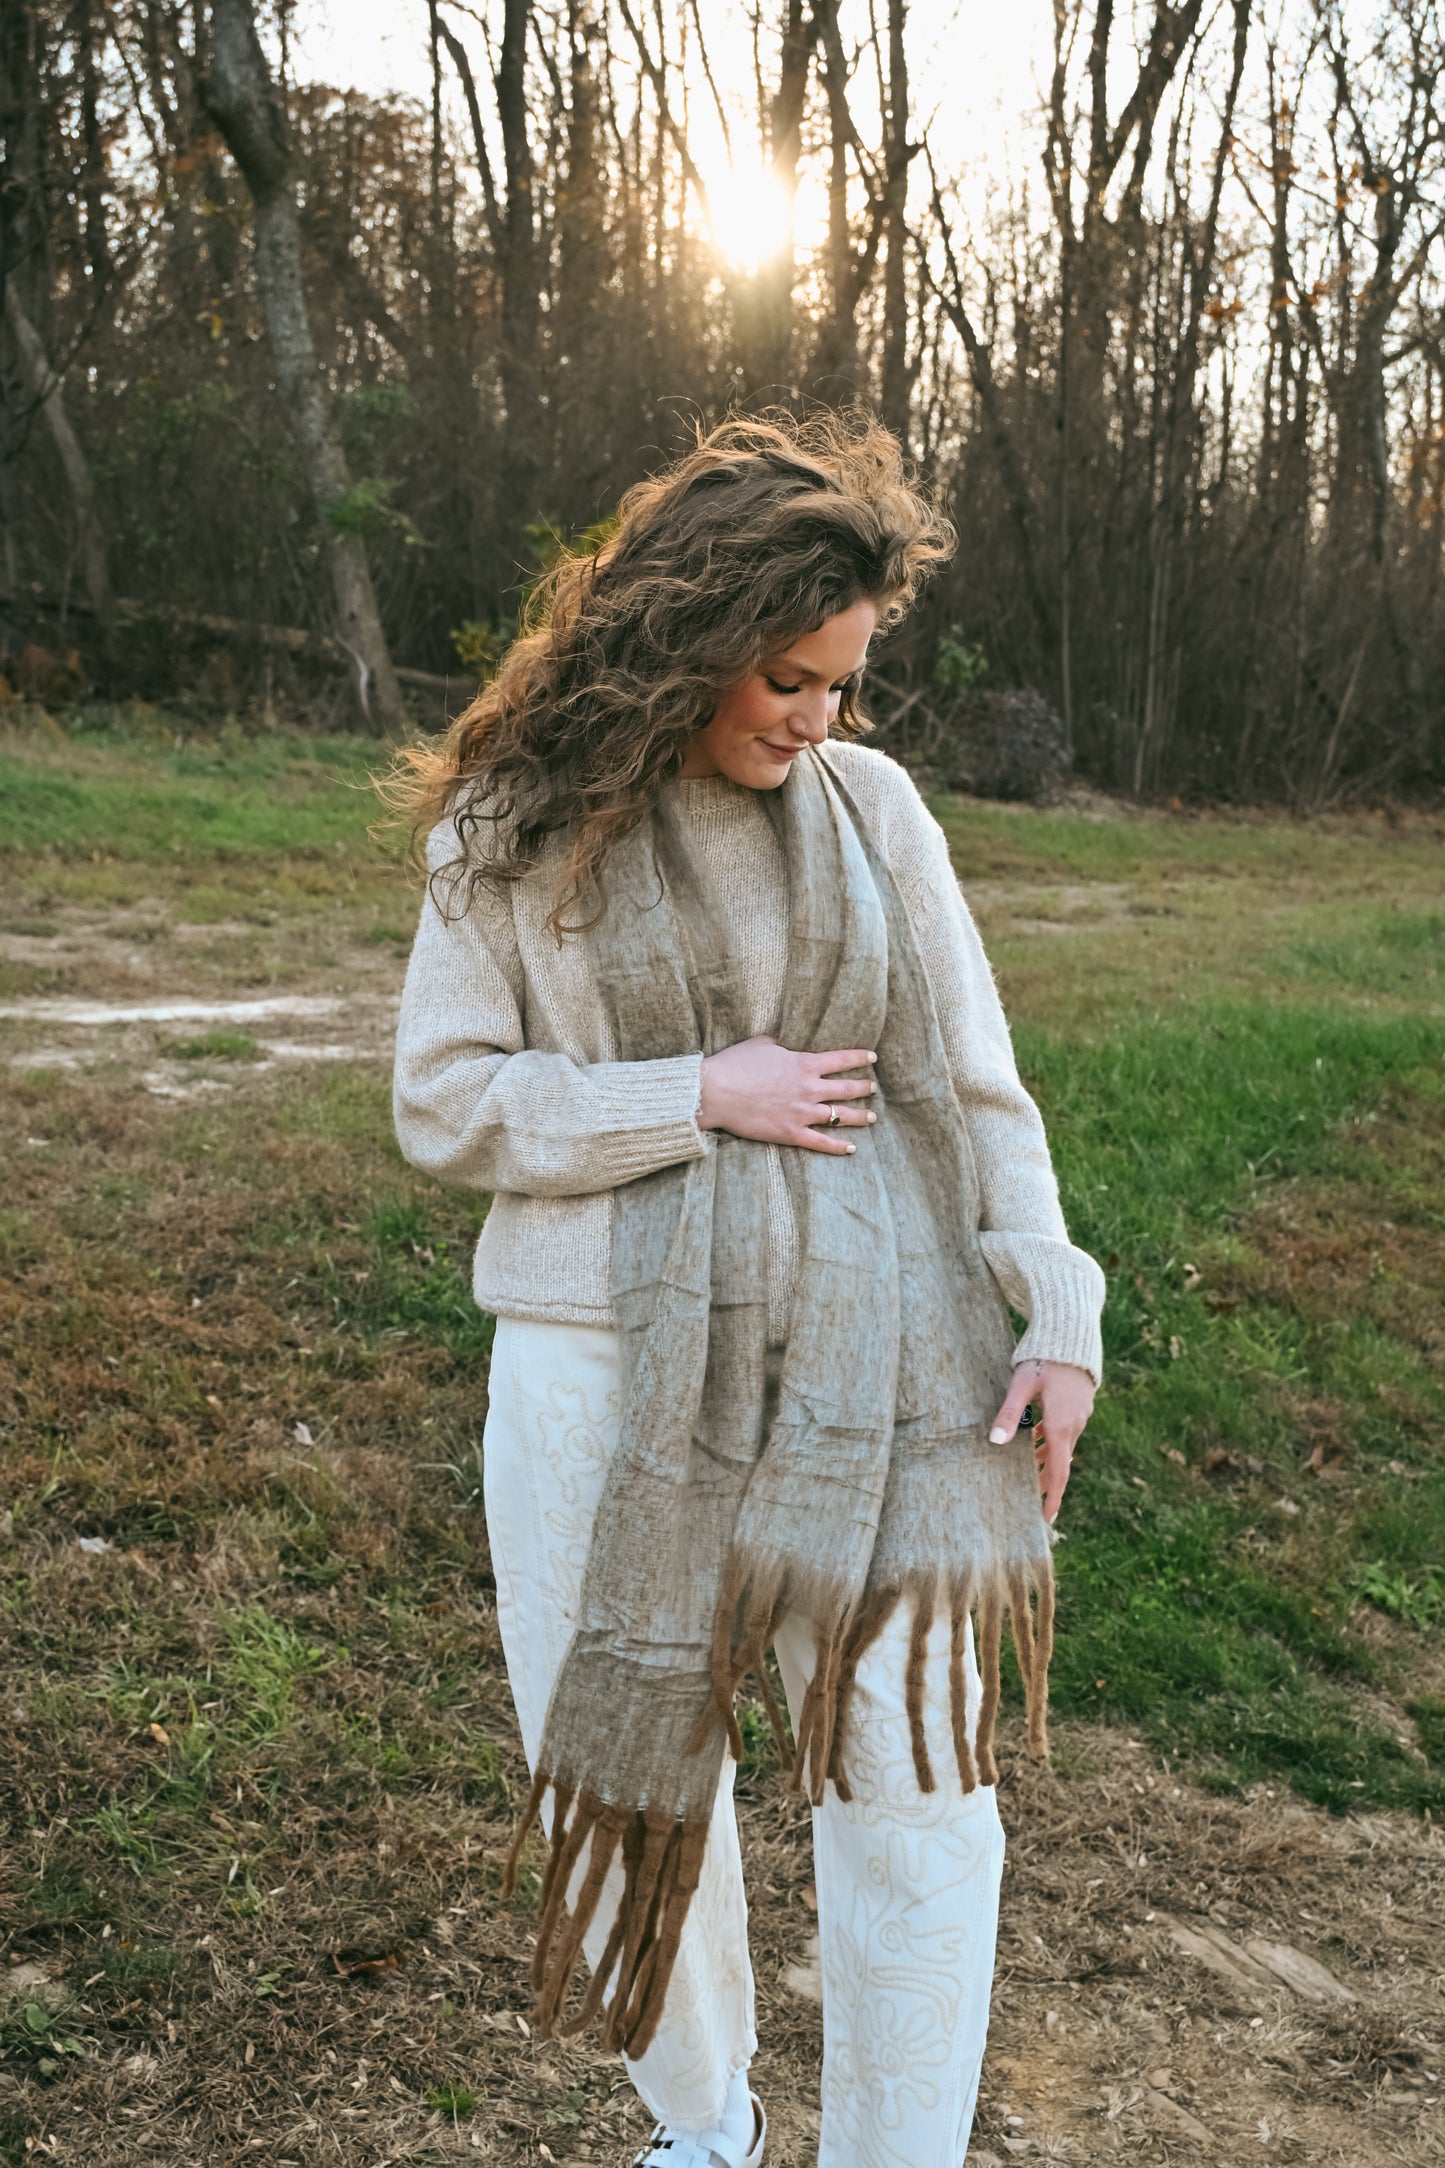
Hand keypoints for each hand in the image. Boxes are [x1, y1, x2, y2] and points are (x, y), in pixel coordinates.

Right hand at [698, 1035, 876, 1155]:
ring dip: (860, 1116)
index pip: (841, 1060)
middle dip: (864, 1088)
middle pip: (846, 1089)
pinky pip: (821, 1142)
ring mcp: (801, 1113)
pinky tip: (851, 1148)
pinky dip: (838, 1147)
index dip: (860, 1058)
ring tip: (872, 1116)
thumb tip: (786, 1043)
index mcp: (803, 1064)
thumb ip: (781, 1044)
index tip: (872, 1058)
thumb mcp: (762, 1044)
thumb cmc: (735, 1064)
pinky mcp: (790, 1133)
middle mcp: (808, 1089)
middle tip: (873, 1087)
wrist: (716, 1092)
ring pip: (840, 1116)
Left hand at [989, 1359, 1095, 1523]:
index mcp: (1061, 1425)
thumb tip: (994, 1441)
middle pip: (1061, 1461)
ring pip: (1062, 1444)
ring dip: (1047, 1456)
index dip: (1053, 1496)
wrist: (1072, 1335)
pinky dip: (1051, 1438)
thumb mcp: (1022, 1385)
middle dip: (1047, 1479)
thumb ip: (1009, 1413)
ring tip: (1027, 1465)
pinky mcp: (1080, 1404)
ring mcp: (1080, 1414)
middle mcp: (1074, 1424)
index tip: (1047, 1517)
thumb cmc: (1044, 1358)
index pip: (1059, 1471)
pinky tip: (1035, 1432)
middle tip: (1031, 1495)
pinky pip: (1065, 1430)